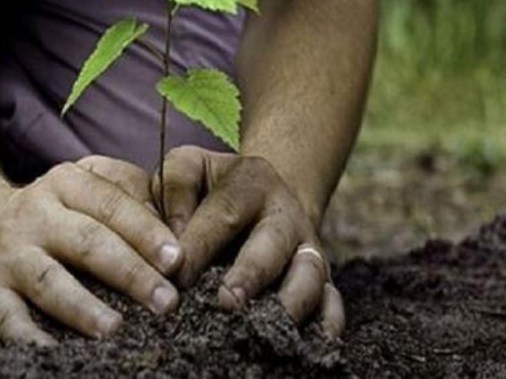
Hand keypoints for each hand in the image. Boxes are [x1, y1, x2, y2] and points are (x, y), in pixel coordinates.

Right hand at [0, 156, 181, 345]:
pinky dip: (30, 338)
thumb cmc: (52, 211)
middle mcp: (35, 215)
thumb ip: (127, 195)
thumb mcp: (83, 185)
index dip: (147, 232)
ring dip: (83, 307)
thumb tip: (173, 228)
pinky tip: (57, 353)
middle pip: (89, 243)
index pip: (112, 205)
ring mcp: (9, 254)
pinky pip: (9, 319)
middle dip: (131, 273)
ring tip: (115, 328)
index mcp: (67, 183)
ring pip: (49, 281)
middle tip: (166, 300)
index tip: (177, 259)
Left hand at [154, 146, 344, 337]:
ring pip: (310, 272)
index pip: (224, 212)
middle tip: (227, 301)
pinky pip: (332, 299)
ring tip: (263, 325)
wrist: (264, 195)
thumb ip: (175, 188)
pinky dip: (327, 320)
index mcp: (251, 180)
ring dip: (291, 300)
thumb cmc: (212, 188)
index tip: (176, 274)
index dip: (200, 244)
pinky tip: (313, 338)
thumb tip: (173, 240)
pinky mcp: (321, 276)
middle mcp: (285, 213)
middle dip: (251, 274)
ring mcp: (307, 246)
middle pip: (273, 243)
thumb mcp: (191, 168)